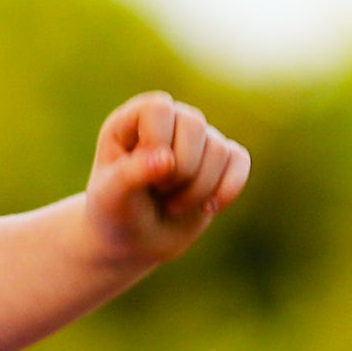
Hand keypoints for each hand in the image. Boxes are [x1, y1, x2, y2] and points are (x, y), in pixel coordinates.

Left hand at [85, 92, 250, 266]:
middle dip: (180, 171)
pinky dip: (228, 189)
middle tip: (158, 194)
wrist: (133, 242)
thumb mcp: (111, 196)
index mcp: (133, 119)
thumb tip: (167, 160)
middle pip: (194, 125)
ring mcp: (197, 140)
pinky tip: (209, 209)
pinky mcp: (220, 161)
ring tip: (173, 206)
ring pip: (219, 149)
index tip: (144, 175)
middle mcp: (169, 122)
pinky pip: (240, 161)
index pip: (159, 109)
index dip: (157, 142)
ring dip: (198, 189)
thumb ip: (131, 174)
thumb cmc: (114, 213)